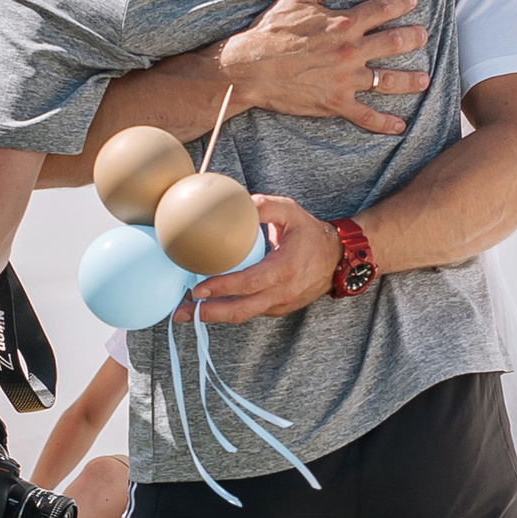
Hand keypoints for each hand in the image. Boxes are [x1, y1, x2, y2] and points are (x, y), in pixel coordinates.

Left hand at [189, 196, 340, 321]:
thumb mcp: (291, 212)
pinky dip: (228, 309)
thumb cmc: (311, 234)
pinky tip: (208, 304)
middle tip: (179, 312)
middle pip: (240, 310)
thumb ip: (266, 206)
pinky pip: (250, 311)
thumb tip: (239, 201)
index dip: (222, 288)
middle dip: (208, 314)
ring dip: (213, 316)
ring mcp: (280, 304)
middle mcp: (282, 292)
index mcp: (284, 269)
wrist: (337, 259)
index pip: (248, 283)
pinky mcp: (277, 309)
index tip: (197, 290)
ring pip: (243, 315)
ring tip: (185, 313)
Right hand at [222, 0, 427, 136]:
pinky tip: (400, 125)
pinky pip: (366, 116)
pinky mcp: (336, 103)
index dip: (401, 3)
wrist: (251, 68)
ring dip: (410, 80)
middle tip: (424, 36)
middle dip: (414, 38)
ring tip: (425, 80)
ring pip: (388, 81)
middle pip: (394, 43)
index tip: (413, 0)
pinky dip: (384, 123)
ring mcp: (345, 79)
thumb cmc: (272, 31)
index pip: (382, 9)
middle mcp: (350, 51)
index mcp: (343, 23)